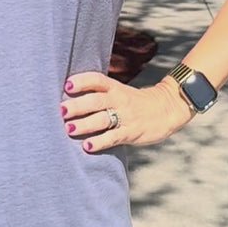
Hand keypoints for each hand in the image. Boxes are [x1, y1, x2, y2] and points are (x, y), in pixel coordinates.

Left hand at [61, 70, 193, 152]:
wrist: (166, 109)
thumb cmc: (135, 102)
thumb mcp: (120, 92)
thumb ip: (100, 94)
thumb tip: (69, 98)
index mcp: (115, 87)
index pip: (97, 80)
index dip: (82, 81)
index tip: (67, 85)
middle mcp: (119, 100)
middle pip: (96, 100)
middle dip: (78, 105)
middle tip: (61, 110)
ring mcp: (126, 117)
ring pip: (102, 119)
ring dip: (84, 124)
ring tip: (68, 129)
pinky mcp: (131, 133)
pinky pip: (113, 137)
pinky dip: (99, 142)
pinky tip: (87, 146)